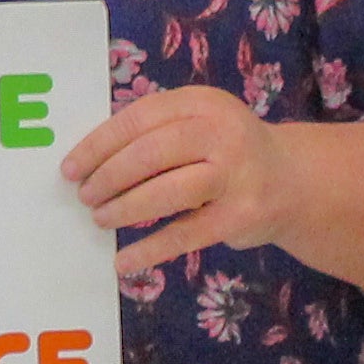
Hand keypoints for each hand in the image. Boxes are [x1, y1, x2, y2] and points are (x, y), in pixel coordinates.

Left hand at [60, 83, 295, 279]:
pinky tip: (124, 260)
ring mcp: (236, 174)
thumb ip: (154, 133)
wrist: (293, 181)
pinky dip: (150, 249)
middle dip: (109, 177)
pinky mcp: (242, 215)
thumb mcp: (197, 124)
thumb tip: (88, 161)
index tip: (71, 168)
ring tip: (101, 219)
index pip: (138, 118)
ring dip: (126, 209)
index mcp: (202, 103)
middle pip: (151, 153)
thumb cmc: (226, 152)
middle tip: (85, 196)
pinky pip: (186, 234)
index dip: (98, 145)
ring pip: (169, 192)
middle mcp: (222, 132)